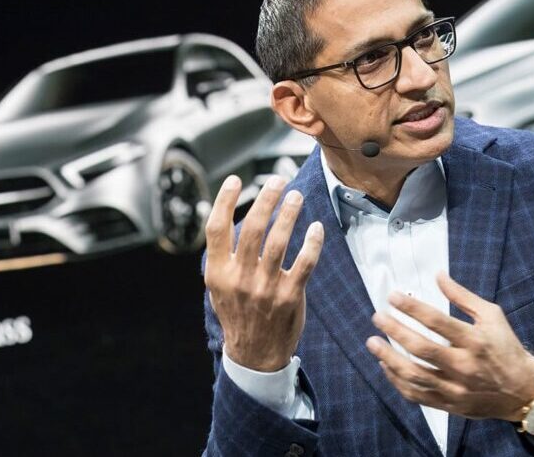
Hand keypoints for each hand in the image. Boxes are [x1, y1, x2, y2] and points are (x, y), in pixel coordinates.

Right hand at [203, 174, 323, 371]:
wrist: (254, 354)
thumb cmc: (238, 313)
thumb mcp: (219, 287)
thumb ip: (223, 257)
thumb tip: (230, 217)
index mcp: (218, 273)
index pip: (216, 229)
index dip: (223, 200)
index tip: (234, 179)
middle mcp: (240, 278)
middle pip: (253, 228)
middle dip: (266, 199)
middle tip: (277, 180)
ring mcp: (265, 287)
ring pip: (280, 241)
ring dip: (289, 213)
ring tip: (296, 197)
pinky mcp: (290, 296)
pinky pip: (305, 262)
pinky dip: (312, 241)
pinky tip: (316, 227)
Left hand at [365, 272, 533, 421]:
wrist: (524, 390)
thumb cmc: (506, 347)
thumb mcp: (492, 316)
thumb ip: (462, 297)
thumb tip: (438, 275)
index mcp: (475, 341)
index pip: (437, 321)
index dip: (411, 307)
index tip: (393, 297)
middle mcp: (463, 366)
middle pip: (421, 348)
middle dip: (394, 331)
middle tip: (377, 317)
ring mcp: (455, 389)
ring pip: (414, 375)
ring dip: (389, 359)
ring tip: (373, 343)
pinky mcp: (450, 405)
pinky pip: (417, 395)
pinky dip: (398, 381)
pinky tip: (387, 367)